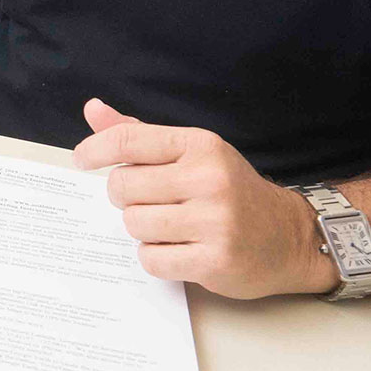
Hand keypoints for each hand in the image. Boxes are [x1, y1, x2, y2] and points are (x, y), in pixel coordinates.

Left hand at [70, 100, 337, 299]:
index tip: (81, 160)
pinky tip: (179, 250)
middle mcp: (208, 178)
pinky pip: (152, 259)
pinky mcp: (215, 260)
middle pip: (123, 187)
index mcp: (200, 145)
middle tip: (150, 202)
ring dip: (143, 230)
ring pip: (134, 224)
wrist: (288, 237)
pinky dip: (156, 258)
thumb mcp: (193, 153)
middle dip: (126, 198)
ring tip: (170, 227)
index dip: (95, 149)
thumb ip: (140, 135)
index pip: (128, 139)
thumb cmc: (230, 191)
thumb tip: (93, 110)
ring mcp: (214, 221)